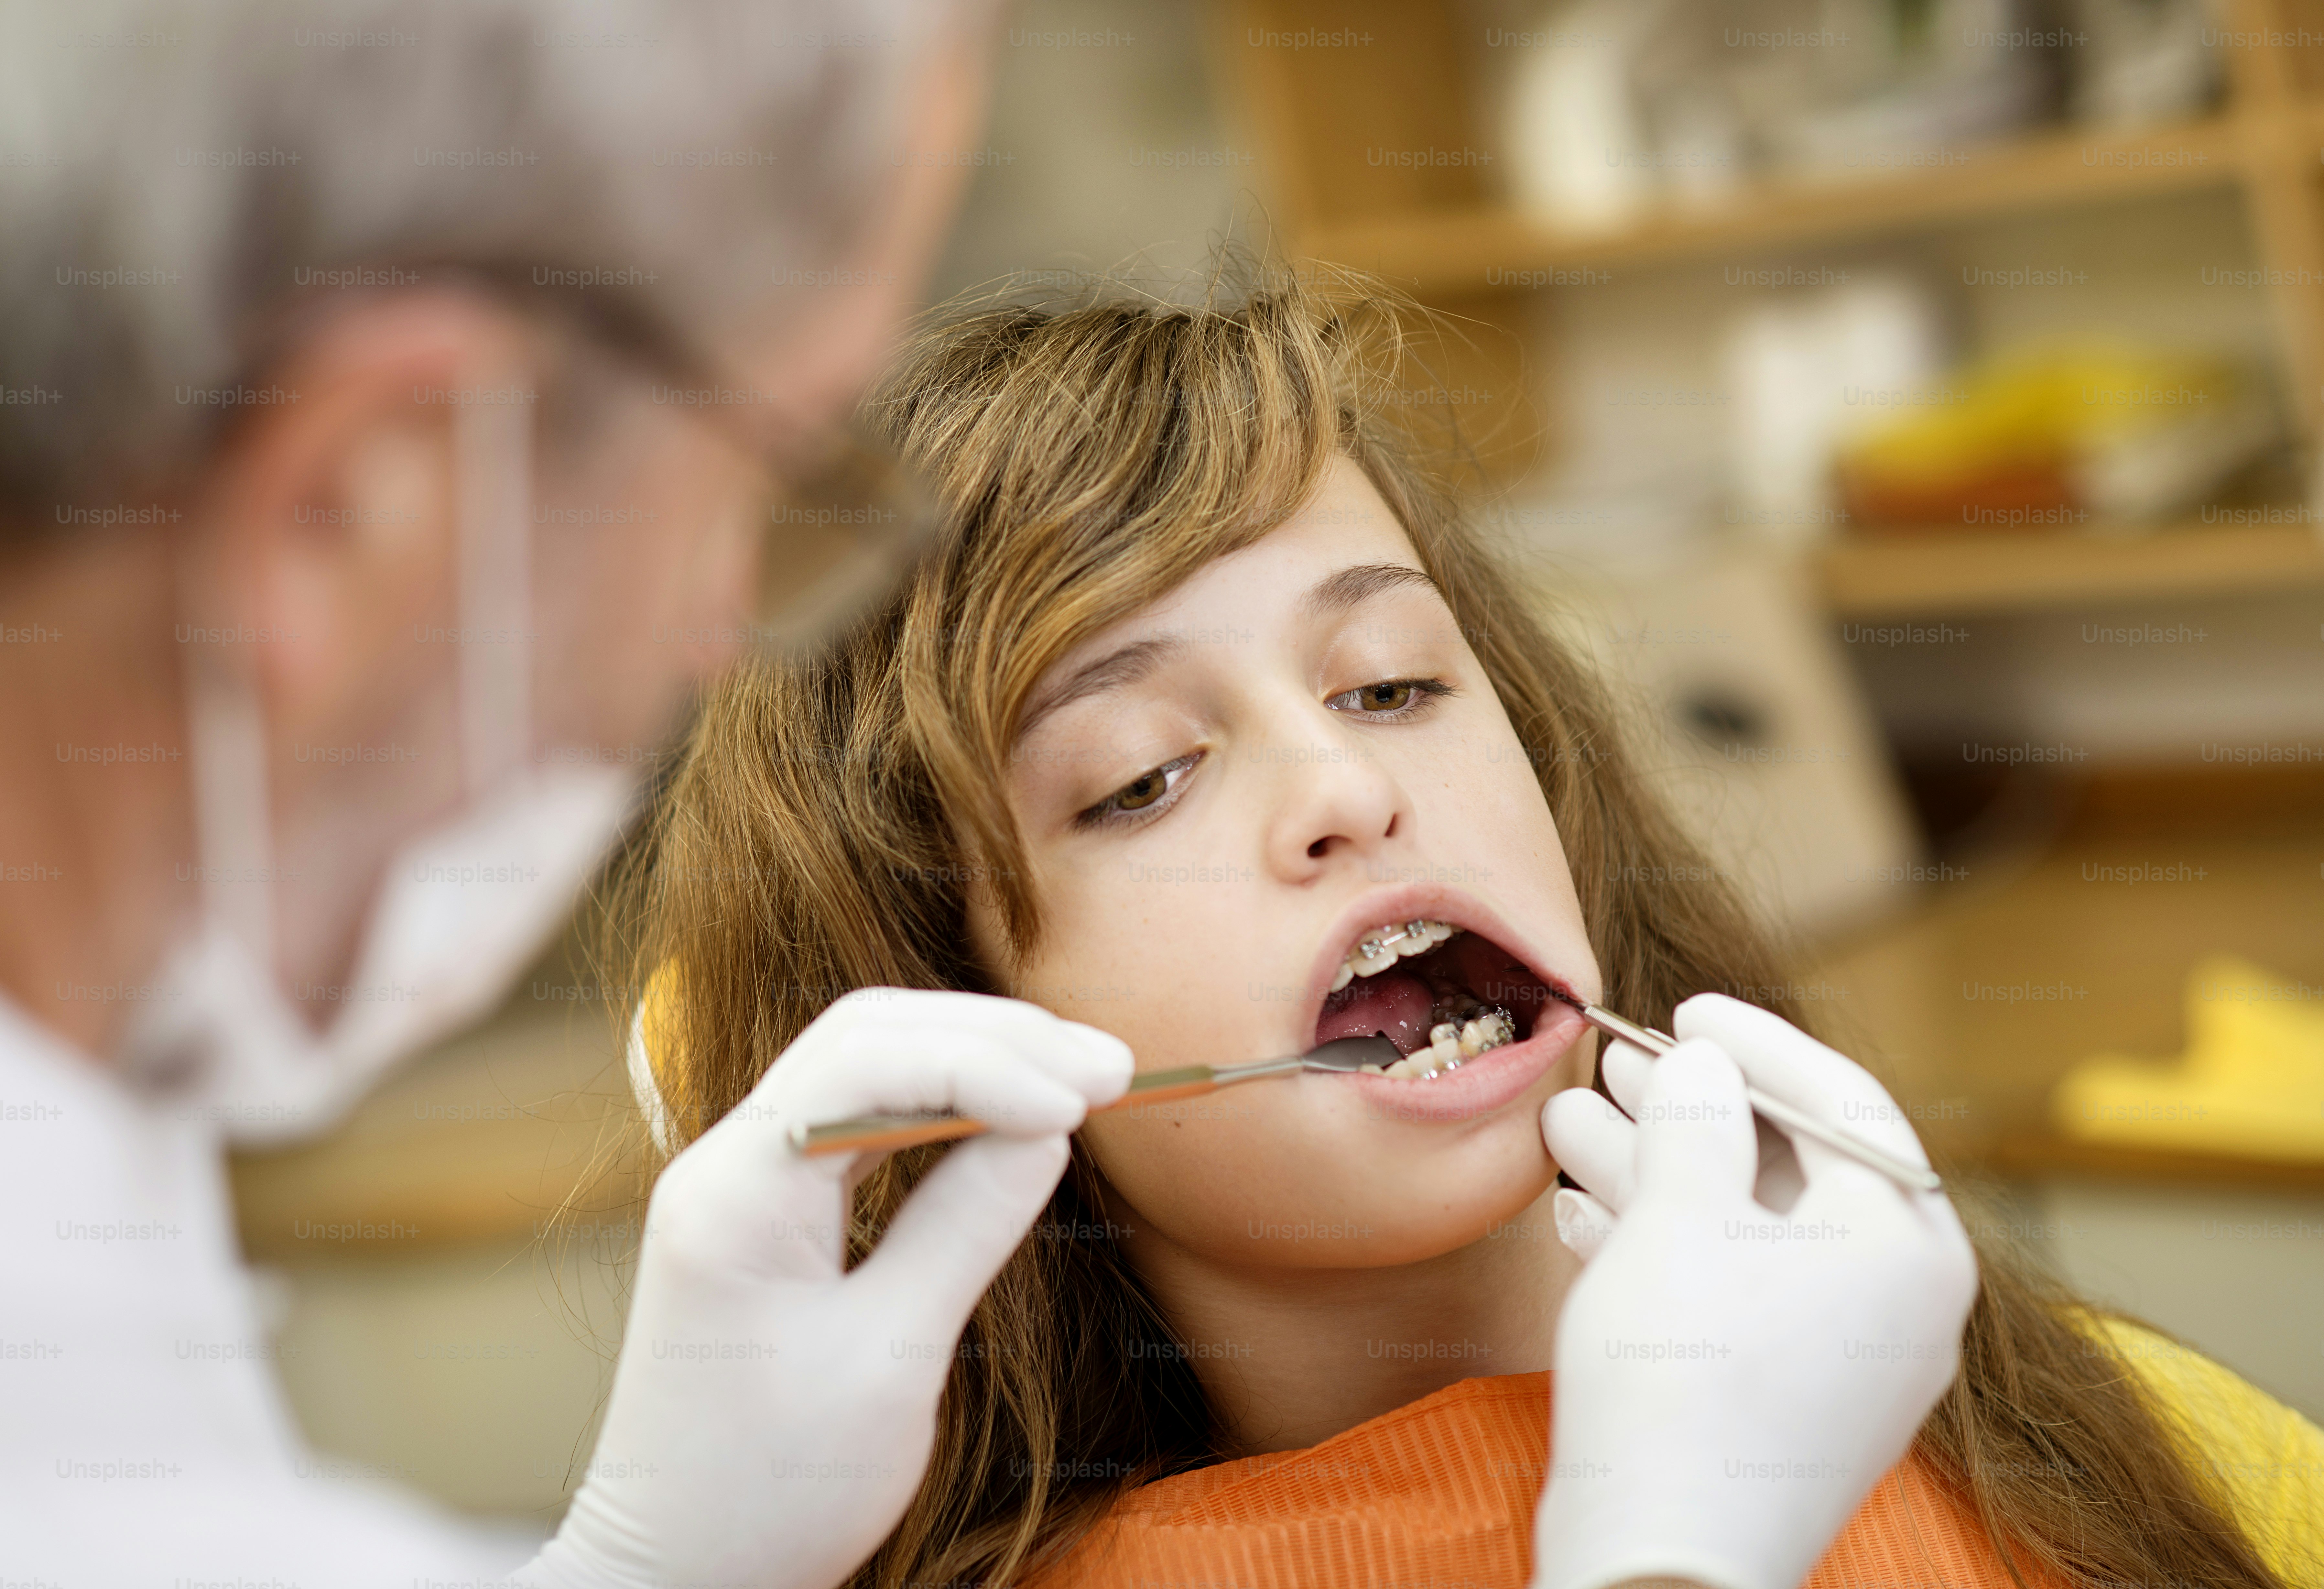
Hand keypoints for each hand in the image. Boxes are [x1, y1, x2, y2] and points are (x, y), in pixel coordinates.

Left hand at [527, 988, 1131, 1588]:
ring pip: (866, 1066)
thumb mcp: (889, 1362)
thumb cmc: (770, 1488)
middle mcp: (725, 1164)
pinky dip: (943, 1103)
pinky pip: (860, 1120)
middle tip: (1108, 1064)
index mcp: (734, 1193)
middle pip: (867, 1037)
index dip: (987, 1064)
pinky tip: (1009, 1114)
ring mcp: (742, 1183)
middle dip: (994, 1039)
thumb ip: (964, 1228)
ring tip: (1079, 1077)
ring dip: (975, 1059)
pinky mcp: (769, 1212)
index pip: (868, 1063)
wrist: (679, 1571)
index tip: (1082, 1103)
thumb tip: (1042, 1130)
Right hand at [1531, 995, 1976, 1588]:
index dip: (1762, 1044)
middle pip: (1788, 1168)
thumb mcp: (1680, 1214)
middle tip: (1614, 1060)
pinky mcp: (1782, 1400)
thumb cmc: (1683, 1377)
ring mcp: (1841, 1358)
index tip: (1689, 1009)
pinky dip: (1661, 1245)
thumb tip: (1706, 1067)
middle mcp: (1895, 1302)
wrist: (1659, 1554)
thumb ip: (1696, 1120)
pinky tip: (1581, 1209)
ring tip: (1568, 1118)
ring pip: (1743, 1231)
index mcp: (1908, 1246)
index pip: (1846, 1105)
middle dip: (1689, 1111)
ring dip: (1655, 1170)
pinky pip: (1730, 1292)